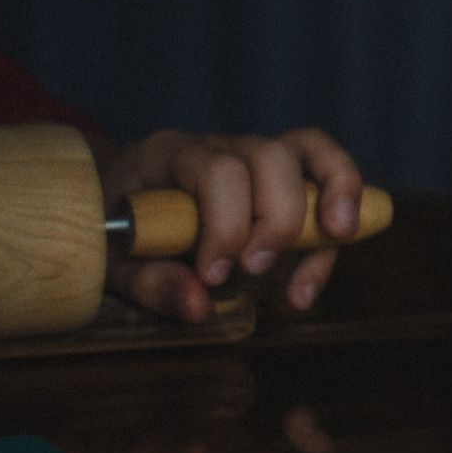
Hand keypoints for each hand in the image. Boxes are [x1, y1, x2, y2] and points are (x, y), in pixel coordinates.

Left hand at [91, 127, 365, 321]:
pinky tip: (332, 252)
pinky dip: (343, 203)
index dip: (227, 225)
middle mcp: (221, 144)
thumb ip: (150, 283)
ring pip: (309, 149)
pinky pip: (325, 169)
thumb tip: (200, 308)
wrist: (108, 197)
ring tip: (338, 237)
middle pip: (272, 155)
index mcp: (170, 155)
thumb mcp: (110, 260)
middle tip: (256, 269)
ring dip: (333, 192)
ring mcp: (254, 154)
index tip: (213, 274)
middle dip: (277, 218)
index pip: (218, 170)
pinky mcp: (279, 175)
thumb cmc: (110, 227)